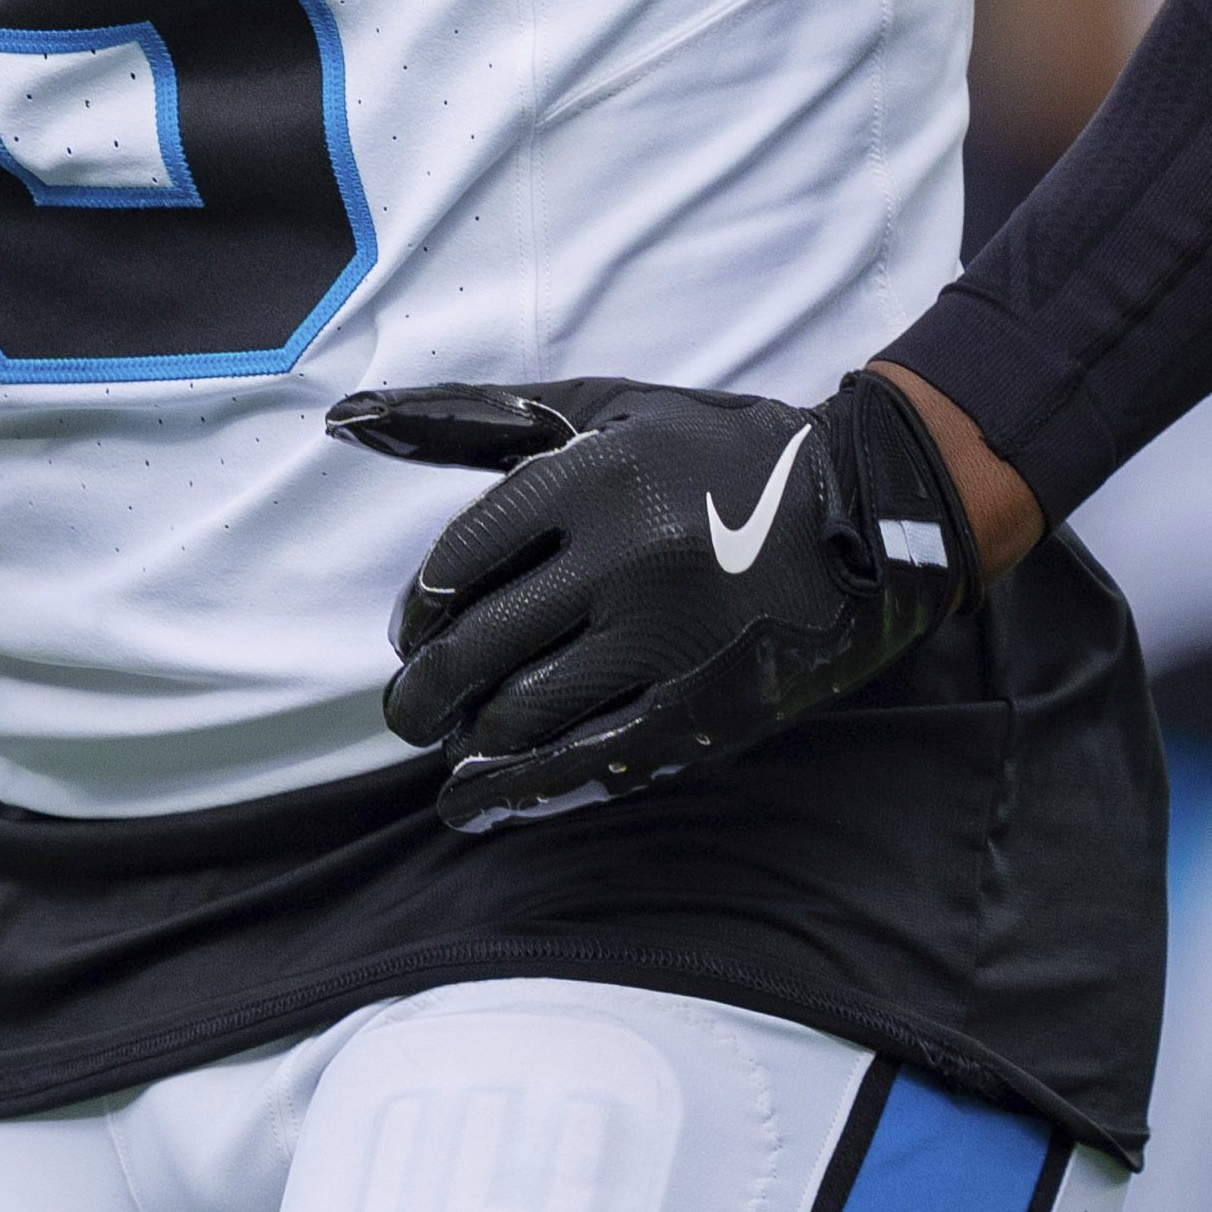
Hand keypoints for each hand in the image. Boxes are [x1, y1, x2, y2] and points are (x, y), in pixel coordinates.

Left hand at [329, 368, 977, 829]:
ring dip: (470, 742)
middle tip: (408, 712)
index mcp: (591, 478)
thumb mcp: (596, 410)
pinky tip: (479, 802)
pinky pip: (595, 762)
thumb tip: (342, 417)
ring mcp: (670, 640)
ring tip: (451, 750)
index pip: (460, 562)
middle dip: (424, 692)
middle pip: (480, 646)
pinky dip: (523, 791)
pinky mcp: (709, 707)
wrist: (868, 507)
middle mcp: (625, 557)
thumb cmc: (711, 453)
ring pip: (528, 711)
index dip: (420, 612)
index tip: (415, 634)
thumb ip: (468, 419)